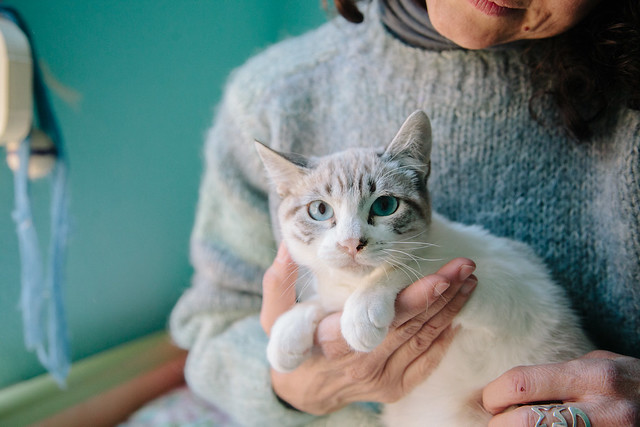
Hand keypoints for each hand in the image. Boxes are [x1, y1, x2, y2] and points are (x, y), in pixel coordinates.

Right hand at [260, 243, 476, 414]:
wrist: (303, 391)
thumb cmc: (290, 347)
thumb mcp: (274, 317)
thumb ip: (278, 283)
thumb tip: (286, 248)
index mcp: (334, 342)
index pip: (381, 319)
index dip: (413, 300)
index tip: (439, 278)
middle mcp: (362, 363)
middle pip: (412, 326)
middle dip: (443, 294)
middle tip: (465, 266)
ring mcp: (381, 378)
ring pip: (425, 340)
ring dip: (450, 309)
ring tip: (468, 280)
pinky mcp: (395, 387)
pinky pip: (427, 361)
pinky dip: (445, 337)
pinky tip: (457, 313)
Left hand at [483, 350, 639, 425]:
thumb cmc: (626, 381)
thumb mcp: (597, 365)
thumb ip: (559, 375)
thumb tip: (513, 388)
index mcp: (591, 376)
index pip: (522, 383)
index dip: (495, 393)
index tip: (490, 400)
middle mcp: (602, 408)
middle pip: (527, 421)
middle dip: (501, 424)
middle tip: (497, 421)